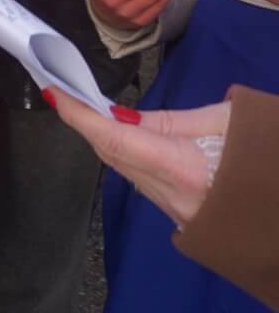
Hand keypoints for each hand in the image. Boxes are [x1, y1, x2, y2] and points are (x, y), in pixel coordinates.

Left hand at [46, 88, 227, 228]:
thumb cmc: (270, 156)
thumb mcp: (229, 122)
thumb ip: (174, 121)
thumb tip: (125, 116)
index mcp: (184, 168)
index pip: (113, 138)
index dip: (79, 115)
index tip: (55, 92)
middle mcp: (173, 196)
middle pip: (114, 156)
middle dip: (89, 125)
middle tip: (69, 92)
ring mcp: (178, 213)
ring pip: (127, 171)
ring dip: (108, 141)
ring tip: (91, 109)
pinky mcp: (186, 220)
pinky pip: (146, 183)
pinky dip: (130, 158)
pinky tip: (127, 139)